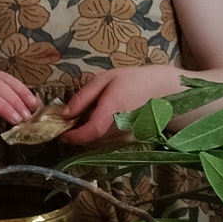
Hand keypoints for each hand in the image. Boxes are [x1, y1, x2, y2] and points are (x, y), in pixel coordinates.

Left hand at [62, 66, 183, 144]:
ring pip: (98, 142)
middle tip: (72, 120)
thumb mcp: (105, 79)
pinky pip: (106, 141)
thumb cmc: (132, 81)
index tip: (61, 133)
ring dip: (87, 134)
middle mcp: (121, 125)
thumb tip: (65, 114)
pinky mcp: (128, 139)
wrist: (161, 91)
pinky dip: (98, 134)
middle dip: (77, 133)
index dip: (74, 136)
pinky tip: (102, 120)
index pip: (92, 130)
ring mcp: (126, 135)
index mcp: (114, 107)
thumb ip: (84, 97)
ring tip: (87, 117)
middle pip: (91, 139)